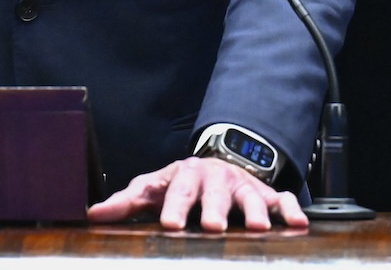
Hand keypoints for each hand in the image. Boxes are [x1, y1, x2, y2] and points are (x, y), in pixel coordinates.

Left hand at [87, 156, 307, 231]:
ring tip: (257, 228)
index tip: (170, 224)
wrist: (217, 163)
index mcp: (184, 176)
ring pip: (250, 196)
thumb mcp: (152, 188)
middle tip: (214, 227)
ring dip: (255, 211)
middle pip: (215, 194)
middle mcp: (215, 178)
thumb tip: (92, 214)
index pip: (177, 191)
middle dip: (215, 210)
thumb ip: (126, 202)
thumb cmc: (180, 183)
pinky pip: (281, 199)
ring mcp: (242, 185)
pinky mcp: (265, 194)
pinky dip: (290, 209)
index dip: (174, 207)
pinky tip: (297, 223)